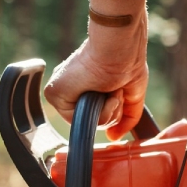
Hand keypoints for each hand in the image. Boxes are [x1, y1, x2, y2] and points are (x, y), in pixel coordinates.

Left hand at [44, 0, 147, 140]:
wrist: (121, 49)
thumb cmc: (128, 62)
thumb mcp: (132, 95)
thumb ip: (126, 118)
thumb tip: (113, 137)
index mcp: (84, 85)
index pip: (95, 114)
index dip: (112, 109)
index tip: (118, 90)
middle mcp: (71, 89)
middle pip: (92, 121)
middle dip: (112, 110)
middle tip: (115, 89)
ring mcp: (61, 92)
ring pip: (86, 122)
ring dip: (108, 110)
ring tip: (110, 88)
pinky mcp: (53, 93)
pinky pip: (78, 121)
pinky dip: (99, 110)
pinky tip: (101, 91)